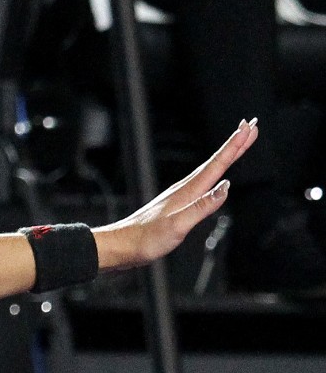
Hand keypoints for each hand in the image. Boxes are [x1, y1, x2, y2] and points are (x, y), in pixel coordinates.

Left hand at [94, 119, 256, 271]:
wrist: (120, 246)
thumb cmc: (145, 240)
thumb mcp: (177, 226)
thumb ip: (202, 207)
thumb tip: (225, 187)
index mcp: (187, 192)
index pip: (216, 165)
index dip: (234, 146)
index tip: (249, 128)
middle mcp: (184, 190)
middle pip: (215, 162)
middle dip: (235, 144)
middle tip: (251, 126)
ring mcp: (179, 196)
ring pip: (209, 170)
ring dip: (225, 155)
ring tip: (239, 143)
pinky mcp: (176, 205)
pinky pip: (201, 183)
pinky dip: (213, 173)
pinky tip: (215, 176)